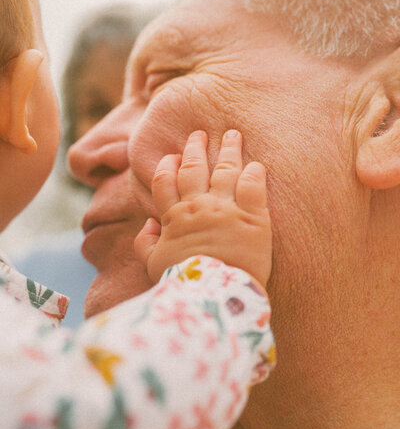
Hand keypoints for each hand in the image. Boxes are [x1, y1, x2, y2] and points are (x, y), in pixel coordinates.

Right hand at [134, 129, 271, 285]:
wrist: (213, 295)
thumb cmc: (182, 281)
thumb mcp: (153, 264)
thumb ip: (145, 242)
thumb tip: (148, 223)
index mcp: (174, 216)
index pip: (166, 180)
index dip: (168, 165)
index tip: (173, 156)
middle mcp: (199, 206)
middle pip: (194, 167)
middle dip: (195, 147)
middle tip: (199, 134)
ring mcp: (226, 209)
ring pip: (226, 169)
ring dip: (229, 149)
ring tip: (233, 134)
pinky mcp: (254, 217)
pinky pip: (253, 185)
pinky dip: (255, 172)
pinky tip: (257, 164)